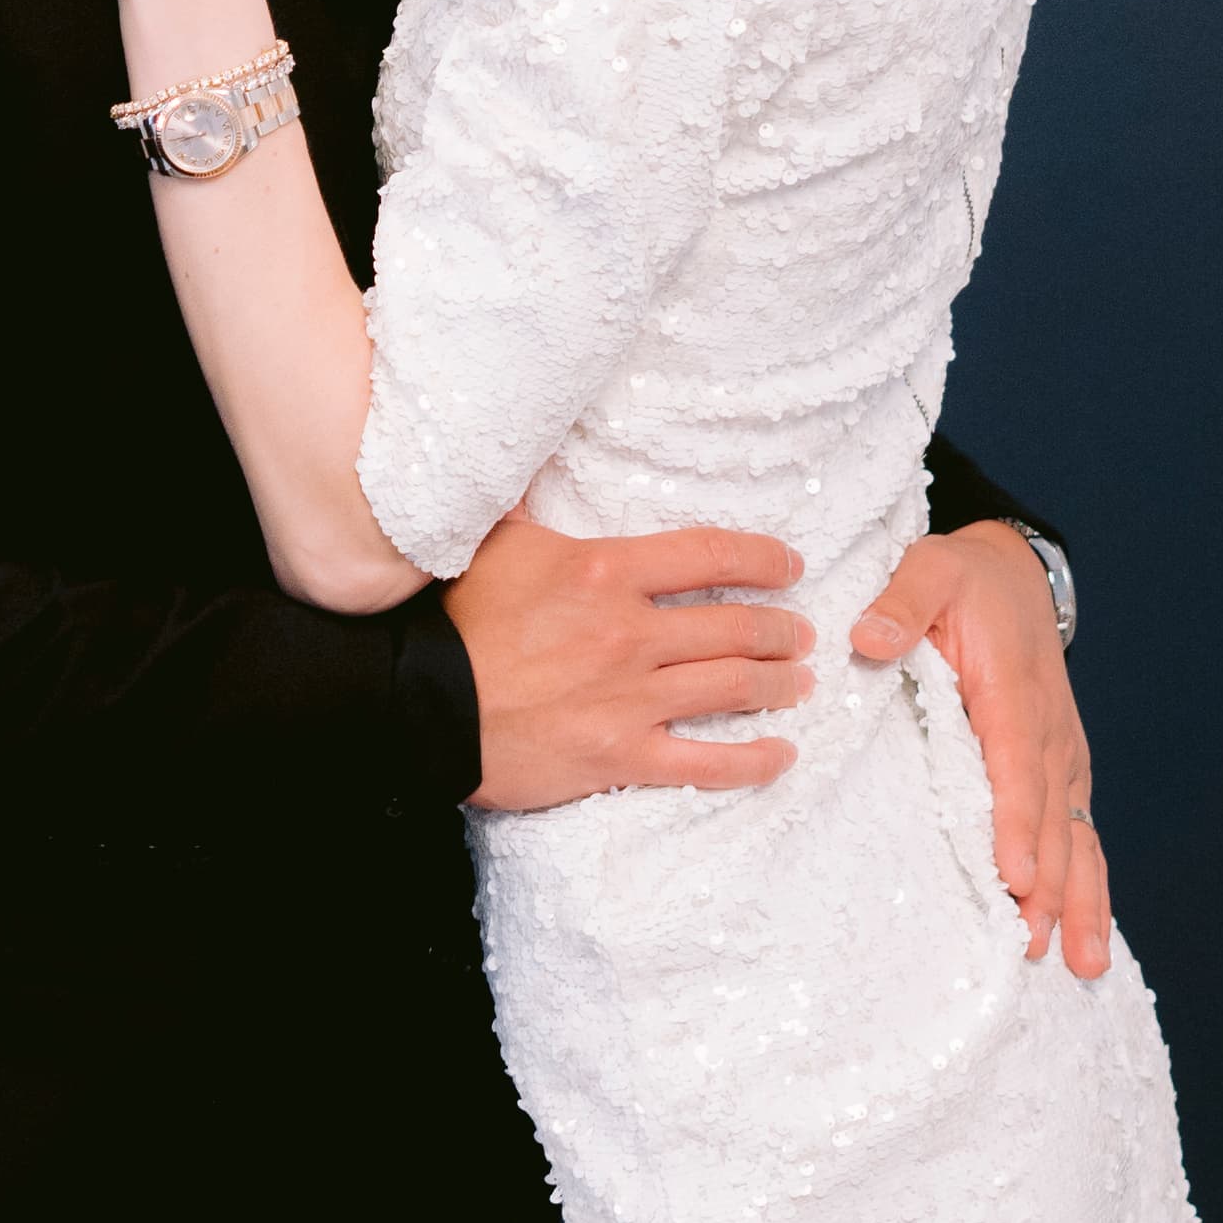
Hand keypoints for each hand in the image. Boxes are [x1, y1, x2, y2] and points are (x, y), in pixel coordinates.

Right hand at [452, 505, 812, 809]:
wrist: (422, 705)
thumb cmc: (453, 621)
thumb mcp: (491, 544)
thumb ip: (526, 505)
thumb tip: (530, 460)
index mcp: (604, 572)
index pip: (708, 555)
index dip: (762, 558)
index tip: (789, 565)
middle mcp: (630, 632)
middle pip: (735, 626)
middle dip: (782, 628)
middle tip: (801, 632)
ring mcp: (630, 698)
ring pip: (732, 687)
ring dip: (778, 684)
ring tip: (799, 681)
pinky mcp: (621, 755)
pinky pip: (705, 762)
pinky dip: (753, 760)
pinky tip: (781, 754)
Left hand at [856, 525, 1108, 976]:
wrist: (1016, 574)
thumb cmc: (964, 579)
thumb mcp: (929, 568)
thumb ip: (902, 602)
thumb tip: (869, 637)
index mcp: (1011, 692)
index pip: (1014, 766)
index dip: (1015, 823)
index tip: (1014, 876)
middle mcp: (1048, 733)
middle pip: (1051, 820)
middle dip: (1048, 886)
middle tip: (1032, 944)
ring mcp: (1062, 757)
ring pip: (1077, 837)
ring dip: (1079, 900)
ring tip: (1079, 962)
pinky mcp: (1062, 772)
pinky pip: (1080, 835)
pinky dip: (1088, 887)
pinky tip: (1085, 939)